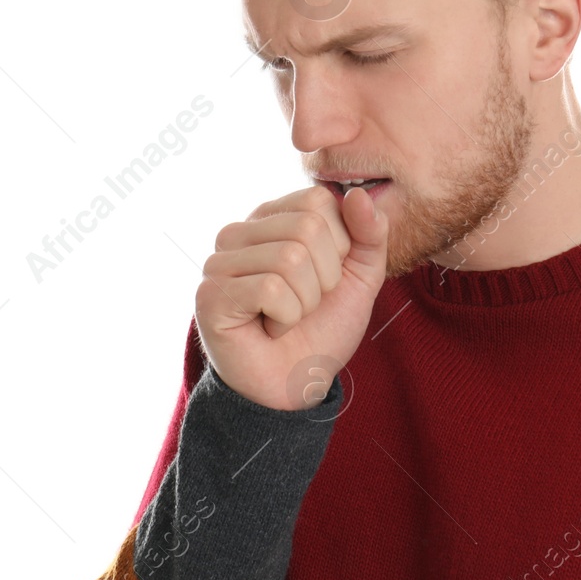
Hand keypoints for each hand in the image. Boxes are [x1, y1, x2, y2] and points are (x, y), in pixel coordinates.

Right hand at [194, 184, 389, 410]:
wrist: (298, 384)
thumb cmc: (323, 327)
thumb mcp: (362, 277)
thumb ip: (369, 234)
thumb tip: (358, 195)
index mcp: (272, 218)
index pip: (319, 200)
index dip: (340, 245)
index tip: (326, 278)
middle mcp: (239, 232)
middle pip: (307, 228)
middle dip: (325, 278)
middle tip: (306, 304)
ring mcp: (219, 263)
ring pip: (290, 259)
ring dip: (305, 302)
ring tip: (286, 318)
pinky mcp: (211, 295)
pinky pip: (271, 289)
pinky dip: (286, 319)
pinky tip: (269, 329)